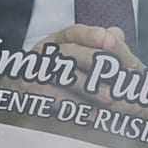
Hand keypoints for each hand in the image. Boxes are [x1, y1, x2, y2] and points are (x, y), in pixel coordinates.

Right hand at [26, 24, 147, 122]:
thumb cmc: (65, 82)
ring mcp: (35, 72)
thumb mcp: (86, 61)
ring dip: (86, 86)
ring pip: (60, 75)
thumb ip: (103, 49)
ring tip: (109, 98)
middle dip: (92, 59)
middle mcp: (45, 54)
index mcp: (58, 42)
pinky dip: (74, 104)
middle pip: (67, 51)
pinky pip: (52, 97)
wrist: (33, 105)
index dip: (92, 36)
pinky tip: (93, 113)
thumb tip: (117, 34)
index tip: (110, 41)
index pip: (75, 33)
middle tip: (116, 71)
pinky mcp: (30, 93)